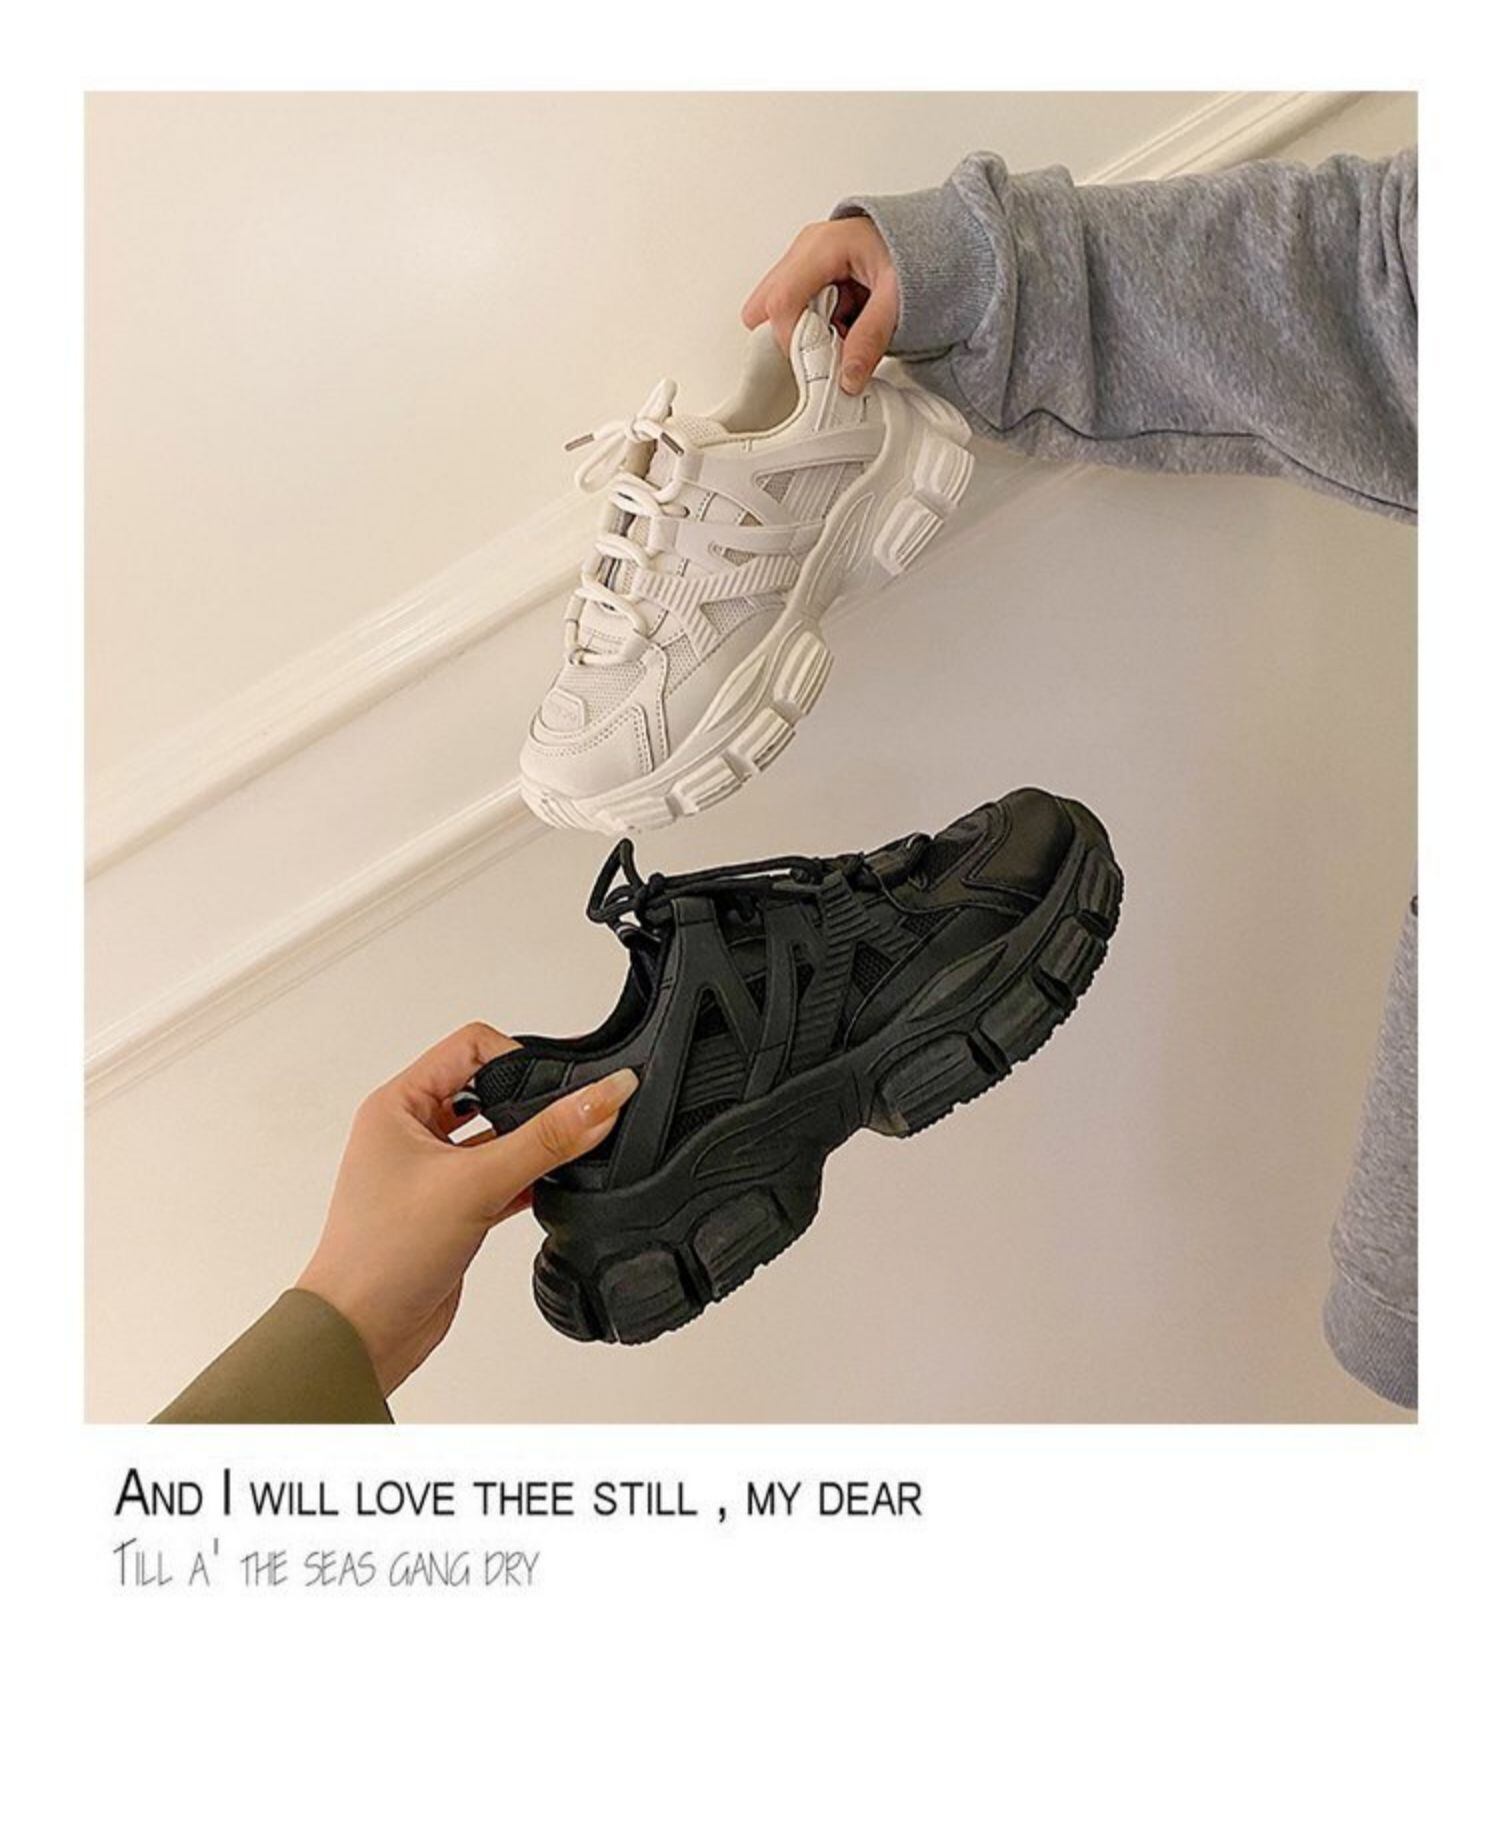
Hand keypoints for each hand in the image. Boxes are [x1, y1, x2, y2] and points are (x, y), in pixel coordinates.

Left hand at [297, 1023, 637, 1394]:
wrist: (362, 1334)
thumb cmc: (380, 1255)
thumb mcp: (474, 1183)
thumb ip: (545, 1139)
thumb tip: (602, 1098)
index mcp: (397, 1104)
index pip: (470, 1046)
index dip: (518, 1056)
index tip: (560, 1084)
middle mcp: (411, 1132)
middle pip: (487, 1089)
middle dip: (529, 1100)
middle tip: (566, 1117)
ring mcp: (431, 1172)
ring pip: (497, 1136)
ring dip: (528, 1146)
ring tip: (558, 1158)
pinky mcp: (451, 1209)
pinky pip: (501, 1178)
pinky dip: (528, 1181)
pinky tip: (552, 1191)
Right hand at [742, 214, 897, 394]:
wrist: (930, 241)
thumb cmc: (914, 254)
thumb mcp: (898, 298)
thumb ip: (871, 338)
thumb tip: (847, 378)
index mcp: (823, 246)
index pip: (782, 301)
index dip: (793, 342)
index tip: (819, 364)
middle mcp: (806, 251)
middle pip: (767, 307)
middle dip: (793, 339)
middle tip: (830, 346)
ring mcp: (804, 263)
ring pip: (777, 314)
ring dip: (806, 336)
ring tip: (845, 331)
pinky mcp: (809, 278)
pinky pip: (795, 314)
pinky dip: (816, 330)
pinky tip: (844, 324)